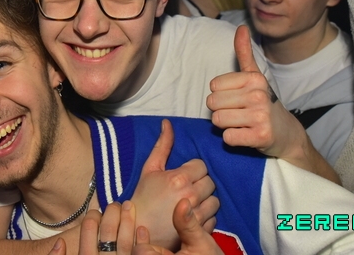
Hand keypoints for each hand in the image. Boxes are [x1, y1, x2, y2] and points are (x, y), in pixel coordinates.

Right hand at [72, 202, 136, 254]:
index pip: (89, 229)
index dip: (93, 216)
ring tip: (129, 206)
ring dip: (128, 220)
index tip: (96, 212)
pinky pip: (140, 252)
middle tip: (115, 205)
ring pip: (125, 241)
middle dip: (112, 212)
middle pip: (108, 230)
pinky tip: (142, 229)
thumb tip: (60, 241)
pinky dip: (142, 240)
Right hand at [131, 120, 219, 249]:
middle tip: (185, 189)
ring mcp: (196, 214)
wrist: (138, 229)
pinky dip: (206, 216)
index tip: (181, 177)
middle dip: (200, 184)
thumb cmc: (143, 197)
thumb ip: (163, 145)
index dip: (192, 170)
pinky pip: (214, 218)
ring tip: (191, 202)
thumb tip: (167, 123)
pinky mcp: (199, 230)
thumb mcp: (150, 168)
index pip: (201, 166)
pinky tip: (193, 216)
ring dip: (205, 200)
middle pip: (210, 182)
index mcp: (179, 178)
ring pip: (215, 200)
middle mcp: (190, 194)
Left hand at [207, 25, 303, 159]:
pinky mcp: (261, 137)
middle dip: (221, 111)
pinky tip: (246, 135)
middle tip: (239, 114)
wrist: (287, 134)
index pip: (213, 86)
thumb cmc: (263, 104)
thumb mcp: (254, 77)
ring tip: (242, 124)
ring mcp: (261, 116)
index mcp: (254, 78)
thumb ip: (244, 53)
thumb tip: (241, 27)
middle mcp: (259, 95)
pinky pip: (228, 138)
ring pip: (218, 120)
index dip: (221, 96)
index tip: (238, 99)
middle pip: (213, 104)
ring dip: (226, 126)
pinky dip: (233, 139)